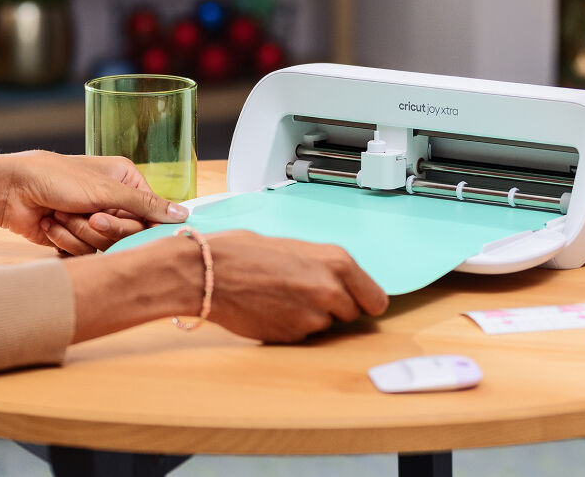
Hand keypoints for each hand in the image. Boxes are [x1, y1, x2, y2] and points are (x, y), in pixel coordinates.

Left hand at [0, 151, 188, 252]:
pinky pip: (85, 254)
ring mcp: (95, 221)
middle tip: (84, 215)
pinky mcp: (77, 239)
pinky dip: (65, 242)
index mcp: (127, 181)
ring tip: (60, 214)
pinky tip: (50, 225)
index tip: (109, 220)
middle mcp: (115, 201)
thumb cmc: (56, 179)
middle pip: (128, 234)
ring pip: (106, 247)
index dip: (132, 223)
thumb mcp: (106, 190)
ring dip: (79, 233)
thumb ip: (146, 206)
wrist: (10, 191)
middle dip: (100, 228)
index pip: (150, 215)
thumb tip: (184, 215)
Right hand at [67, 231, 389, 343]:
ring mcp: (312, 317)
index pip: (377, 299)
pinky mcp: (291, 336)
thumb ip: (323, 267)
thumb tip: (339, 282)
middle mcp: (331, 290)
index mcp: (337, 262)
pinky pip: (302, 336)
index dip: (364, 302)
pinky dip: (291, 327)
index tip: (356, 302)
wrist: (208, 272)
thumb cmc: (244, 253)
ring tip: (282, 298)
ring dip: (311, 318)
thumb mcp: (297, 248)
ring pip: (326, 327)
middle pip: (352, 314)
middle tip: (307, 295)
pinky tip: (271, 309)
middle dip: (335, 309)